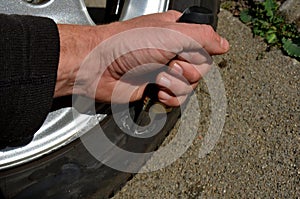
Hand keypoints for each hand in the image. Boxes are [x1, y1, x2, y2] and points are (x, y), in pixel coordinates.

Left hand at [55, 10, 228, 105]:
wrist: (100, 68)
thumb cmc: (126, 44)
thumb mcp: (170, 32)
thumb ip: (202, 36)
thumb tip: (223, 44)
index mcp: (177, 33)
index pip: (206, 47)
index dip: (200, 54)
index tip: (185, 53)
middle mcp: (172, 52)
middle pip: (201, 69)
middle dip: (187, 70)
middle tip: (169, 64)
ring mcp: (165, 72)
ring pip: (190, 86)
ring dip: (175, 84)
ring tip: (158, 76)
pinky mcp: (157, 89)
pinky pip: (177, 99)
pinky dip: (170, 97)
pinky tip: (157, 90)